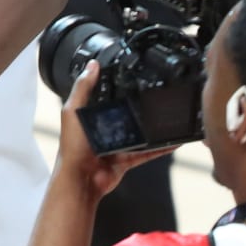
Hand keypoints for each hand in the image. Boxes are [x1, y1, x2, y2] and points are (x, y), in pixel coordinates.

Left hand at [54, 61, 176, 200]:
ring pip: (138, 134)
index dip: (113, 86)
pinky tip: (172, 142)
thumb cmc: (73, 147)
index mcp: (89, 116)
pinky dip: (160, 148)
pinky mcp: (126, 159)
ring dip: (151, 128)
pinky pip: (147, 152)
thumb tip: (92, 66)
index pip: (103, 96)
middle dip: (137, 108)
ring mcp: (116, 144)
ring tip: (167, 116)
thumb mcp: (73, 112)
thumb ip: (82, 89)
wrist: (82, 179)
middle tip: (155, 97)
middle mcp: (103, 129)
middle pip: (124, 115)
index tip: (130, 76)